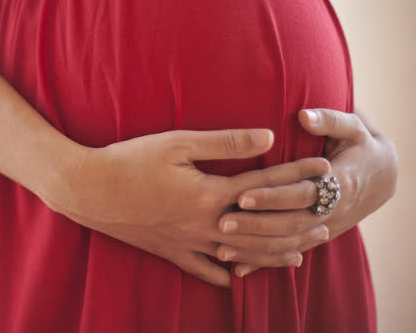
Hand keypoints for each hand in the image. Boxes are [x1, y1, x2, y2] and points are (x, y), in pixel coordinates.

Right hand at [57, 128, 330, 286]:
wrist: (88, 190)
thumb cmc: (129, 160)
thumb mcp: (176, 143)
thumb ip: (224, 142)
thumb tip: (267, 137)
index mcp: (210, 194)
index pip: (265, 184)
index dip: (296, 176)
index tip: (323, 169)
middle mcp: (205, 224)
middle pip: (263, 227)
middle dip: (298, 223)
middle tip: (327, 219)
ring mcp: (188, 242)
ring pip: (242, 254)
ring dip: (274, 253)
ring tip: (301, 253)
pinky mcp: (169, 251)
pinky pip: (204, 270)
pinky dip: (226, 275)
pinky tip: (238, 277)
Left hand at [216, 108, 397, 277]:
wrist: (382, 176)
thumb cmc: (360, 145)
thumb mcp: (353, 128)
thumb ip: (329, 120)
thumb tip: (304, 115)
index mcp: (338, 183)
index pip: (300, 193)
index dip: (272, 196)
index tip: (242, 195)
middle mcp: (331, 211)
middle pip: (290, 223)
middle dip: (256, 225)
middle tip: (222, 223)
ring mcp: (324, 228)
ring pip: (288, 245)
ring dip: (256, 249)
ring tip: (222, 249)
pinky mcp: (316, 237)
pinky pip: (289, 253)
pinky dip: (265, 263)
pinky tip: (239, 271)